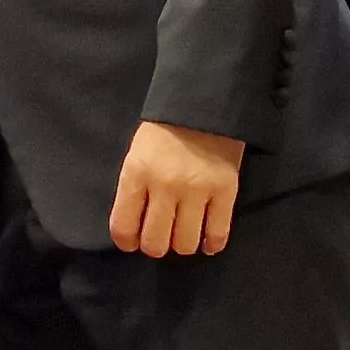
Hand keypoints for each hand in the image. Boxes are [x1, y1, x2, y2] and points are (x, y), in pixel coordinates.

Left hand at [108, 121, 246, 256]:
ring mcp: (197, 190)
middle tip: (161, 236)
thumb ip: (134, 189)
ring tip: (184, 234)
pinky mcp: (225, 191)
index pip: (123, 227)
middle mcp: (165, 186)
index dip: (127, 242)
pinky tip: (207, 240)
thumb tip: (135, 229)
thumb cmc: (164, 131)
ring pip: (185, 244)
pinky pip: (217, 234)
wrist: (203, 104)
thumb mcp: (137, 155)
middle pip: (156, 242)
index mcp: (136, 174)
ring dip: (183, 244)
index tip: (133, 242)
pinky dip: (211, 244)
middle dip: (155, 246)